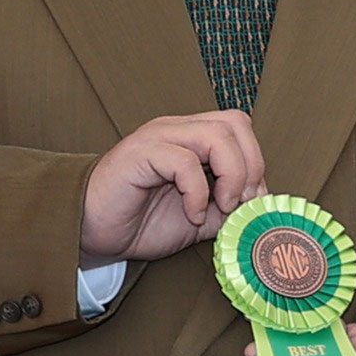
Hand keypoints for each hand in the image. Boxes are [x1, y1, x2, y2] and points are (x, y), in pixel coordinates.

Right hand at [81, 111, 264, 263]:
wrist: (95, 232)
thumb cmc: (141, 222)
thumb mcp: (201, 218)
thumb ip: (230, 208)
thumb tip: (259, 207)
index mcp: (193, 138)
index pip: (240, 127)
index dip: (256, 163)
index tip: (252, 202)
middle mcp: (178, 130)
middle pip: (235, 123)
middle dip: (250, 166)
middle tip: (240, 203)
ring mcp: (158, 137)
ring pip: (215, 135)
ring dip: (230, 176)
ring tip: (221, 207)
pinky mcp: (140, 154)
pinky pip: (183, 161)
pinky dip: (198, 193)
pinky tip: (192, 213)